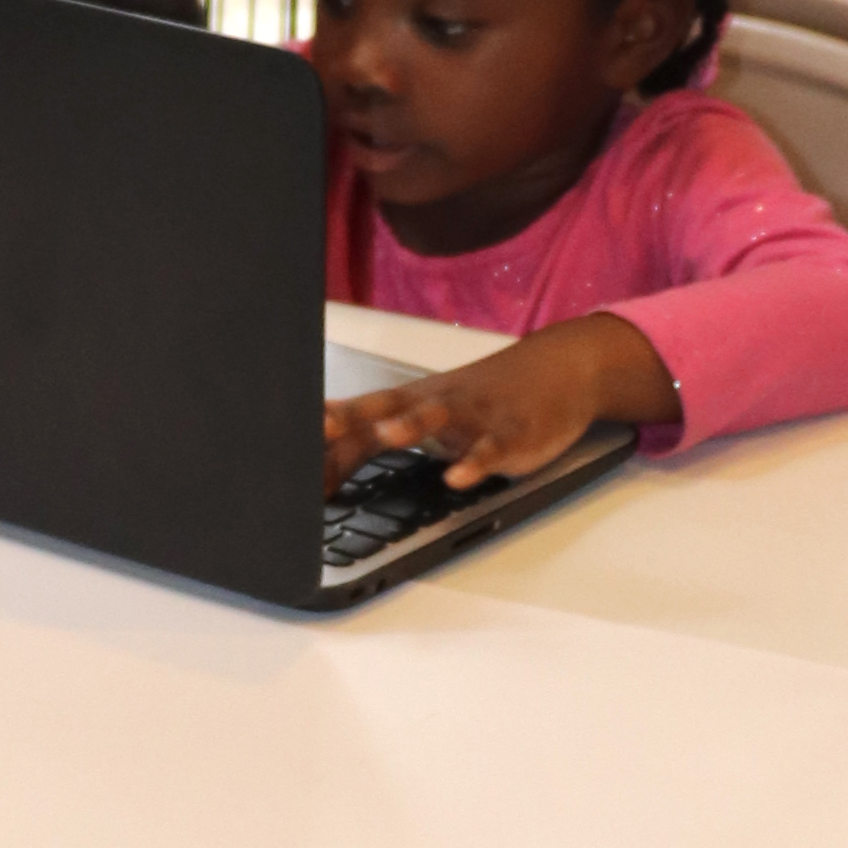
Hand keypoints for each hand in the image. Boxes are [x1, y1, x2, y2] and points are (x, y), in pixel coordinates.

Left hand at [322, 314, 678, 494]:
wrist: (556, 370)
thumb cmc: (481, 398)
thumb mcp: (427, 417)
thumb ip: (376, 442)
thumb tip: (321, 469)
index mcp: (412, 400)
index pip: (360, 414)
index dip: (328, 430)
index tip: (291, 446)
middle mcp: (437, 402)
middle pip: (390, 406)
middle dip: (357, 417)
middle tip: (324, 427)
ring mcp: (474, 415)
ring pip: (440, 418)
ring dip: (414, 425)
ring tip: (389, 435)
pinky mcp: (512, 433)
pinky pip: (491, 448)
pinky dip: (475, 462)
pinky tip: (459, 477)